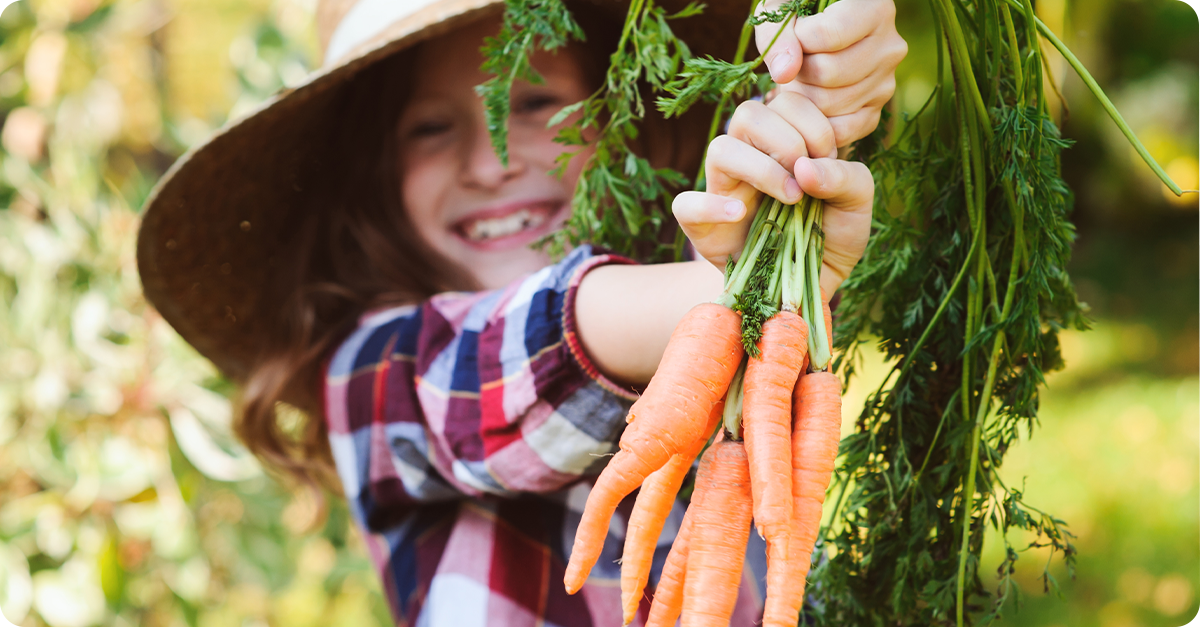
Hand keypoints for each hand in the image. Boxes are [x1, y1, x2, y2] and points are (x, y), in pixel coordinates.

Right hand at [672, 93, 872, 295]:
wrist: (811, 287)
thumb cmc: (831, 237)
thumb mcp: (857, 204)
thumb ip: (846, 176)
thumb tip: (805, 167)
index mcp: (783, 139)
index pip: (785, 100)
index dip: (814, 125)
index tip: (829, 160)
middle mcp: (749, 157)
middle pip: (748, 113)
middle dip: (788, 140)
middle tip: (808, 179)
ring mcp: (723, 189)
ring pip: (720, 149)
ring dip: (760, 169)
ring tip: (790, 199)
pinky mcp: (702, 226)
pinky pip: (686, 204)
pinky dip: (711, 206)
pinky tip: (741, 216)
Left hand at [753, 0, 906, 146]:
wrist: (818, 42)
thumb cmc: (798, 16)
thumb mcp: (782, 9)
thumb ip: (778, 33)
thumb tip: (785, 72)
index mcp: (876, 9)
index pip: (828, 35)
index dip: (798, 39)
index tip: (794, 34)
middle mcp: (891, 47)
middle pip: (828, 72)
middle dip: (799, 71)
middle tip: (795, 62)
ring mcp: (887, 83)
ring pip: (829, 103)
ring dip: (802, 95)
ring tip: (802, 77)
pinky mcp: (876, 112)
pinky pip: (839, 131)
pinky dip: (813, 122)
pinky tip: (807, 101)